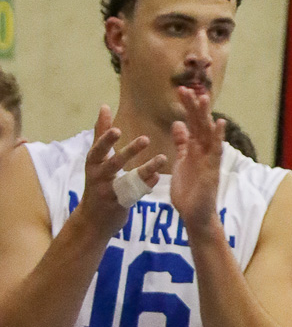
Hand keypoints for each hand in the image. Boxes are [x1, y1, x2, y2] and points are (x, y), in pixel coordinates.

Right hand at [75, 105, 163, 236]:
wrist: (93, 220)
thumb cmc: (97, 182)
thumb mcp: (96, 160)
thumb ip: (100, 134)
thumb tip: (104, 106)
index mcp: (92, 164)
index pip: (98, 149)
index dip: (105, 140)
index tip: (117, 129)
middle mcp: (97, 178)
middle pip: (113, 164)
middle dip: (129, 152)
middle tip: (146, 139)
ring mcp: (107, 193)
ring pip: (127, 180)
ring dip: (146, 169)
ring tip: (163, 158)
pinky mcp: (118, 206)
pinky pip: (134, 195)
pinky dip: (146, 186)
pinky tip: (158, 177)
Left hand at [169, 87, 224, 237]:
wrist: (195, 215)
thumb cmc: (188, 193)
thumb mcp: (181, 163)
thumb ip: (181, 144)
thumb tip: (178, 124)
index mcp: (194, 149)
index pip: (191, 123)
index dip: (187, 107)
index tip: (180, 90)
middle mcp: (203, 151)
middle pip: (199, 124)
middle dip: (193, 106)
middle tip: (185, 88)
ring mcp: (209, 159)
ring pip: (207, 133)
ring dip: (204, 115)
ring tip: (202, 97)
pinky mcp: (212, 169)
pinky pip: (216, 151)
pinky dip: (218, 137)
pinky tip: (219, 123)